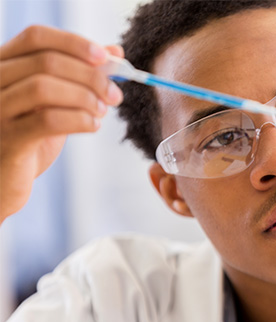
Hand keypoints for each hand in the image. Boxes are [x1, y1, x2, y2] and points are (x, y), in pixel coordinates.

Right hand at [0, 25, 123, 222]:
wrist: (5, 181)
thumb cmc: (30, 137)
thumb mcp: (55, 102)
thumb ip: (80, 75)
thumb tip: (115, 52)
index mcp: (3, 64)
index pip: (36, 37)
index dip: (75, 43)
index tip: (106, 58)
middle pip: (46, 61)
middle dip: (91, 76)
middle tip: (115, 94)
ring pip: (44, 87)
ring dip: (85, 97)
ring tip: (102, 111)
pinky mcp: (7, 139)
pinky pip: (47, 120)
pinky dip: (79, 120)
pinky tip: (93, 125)